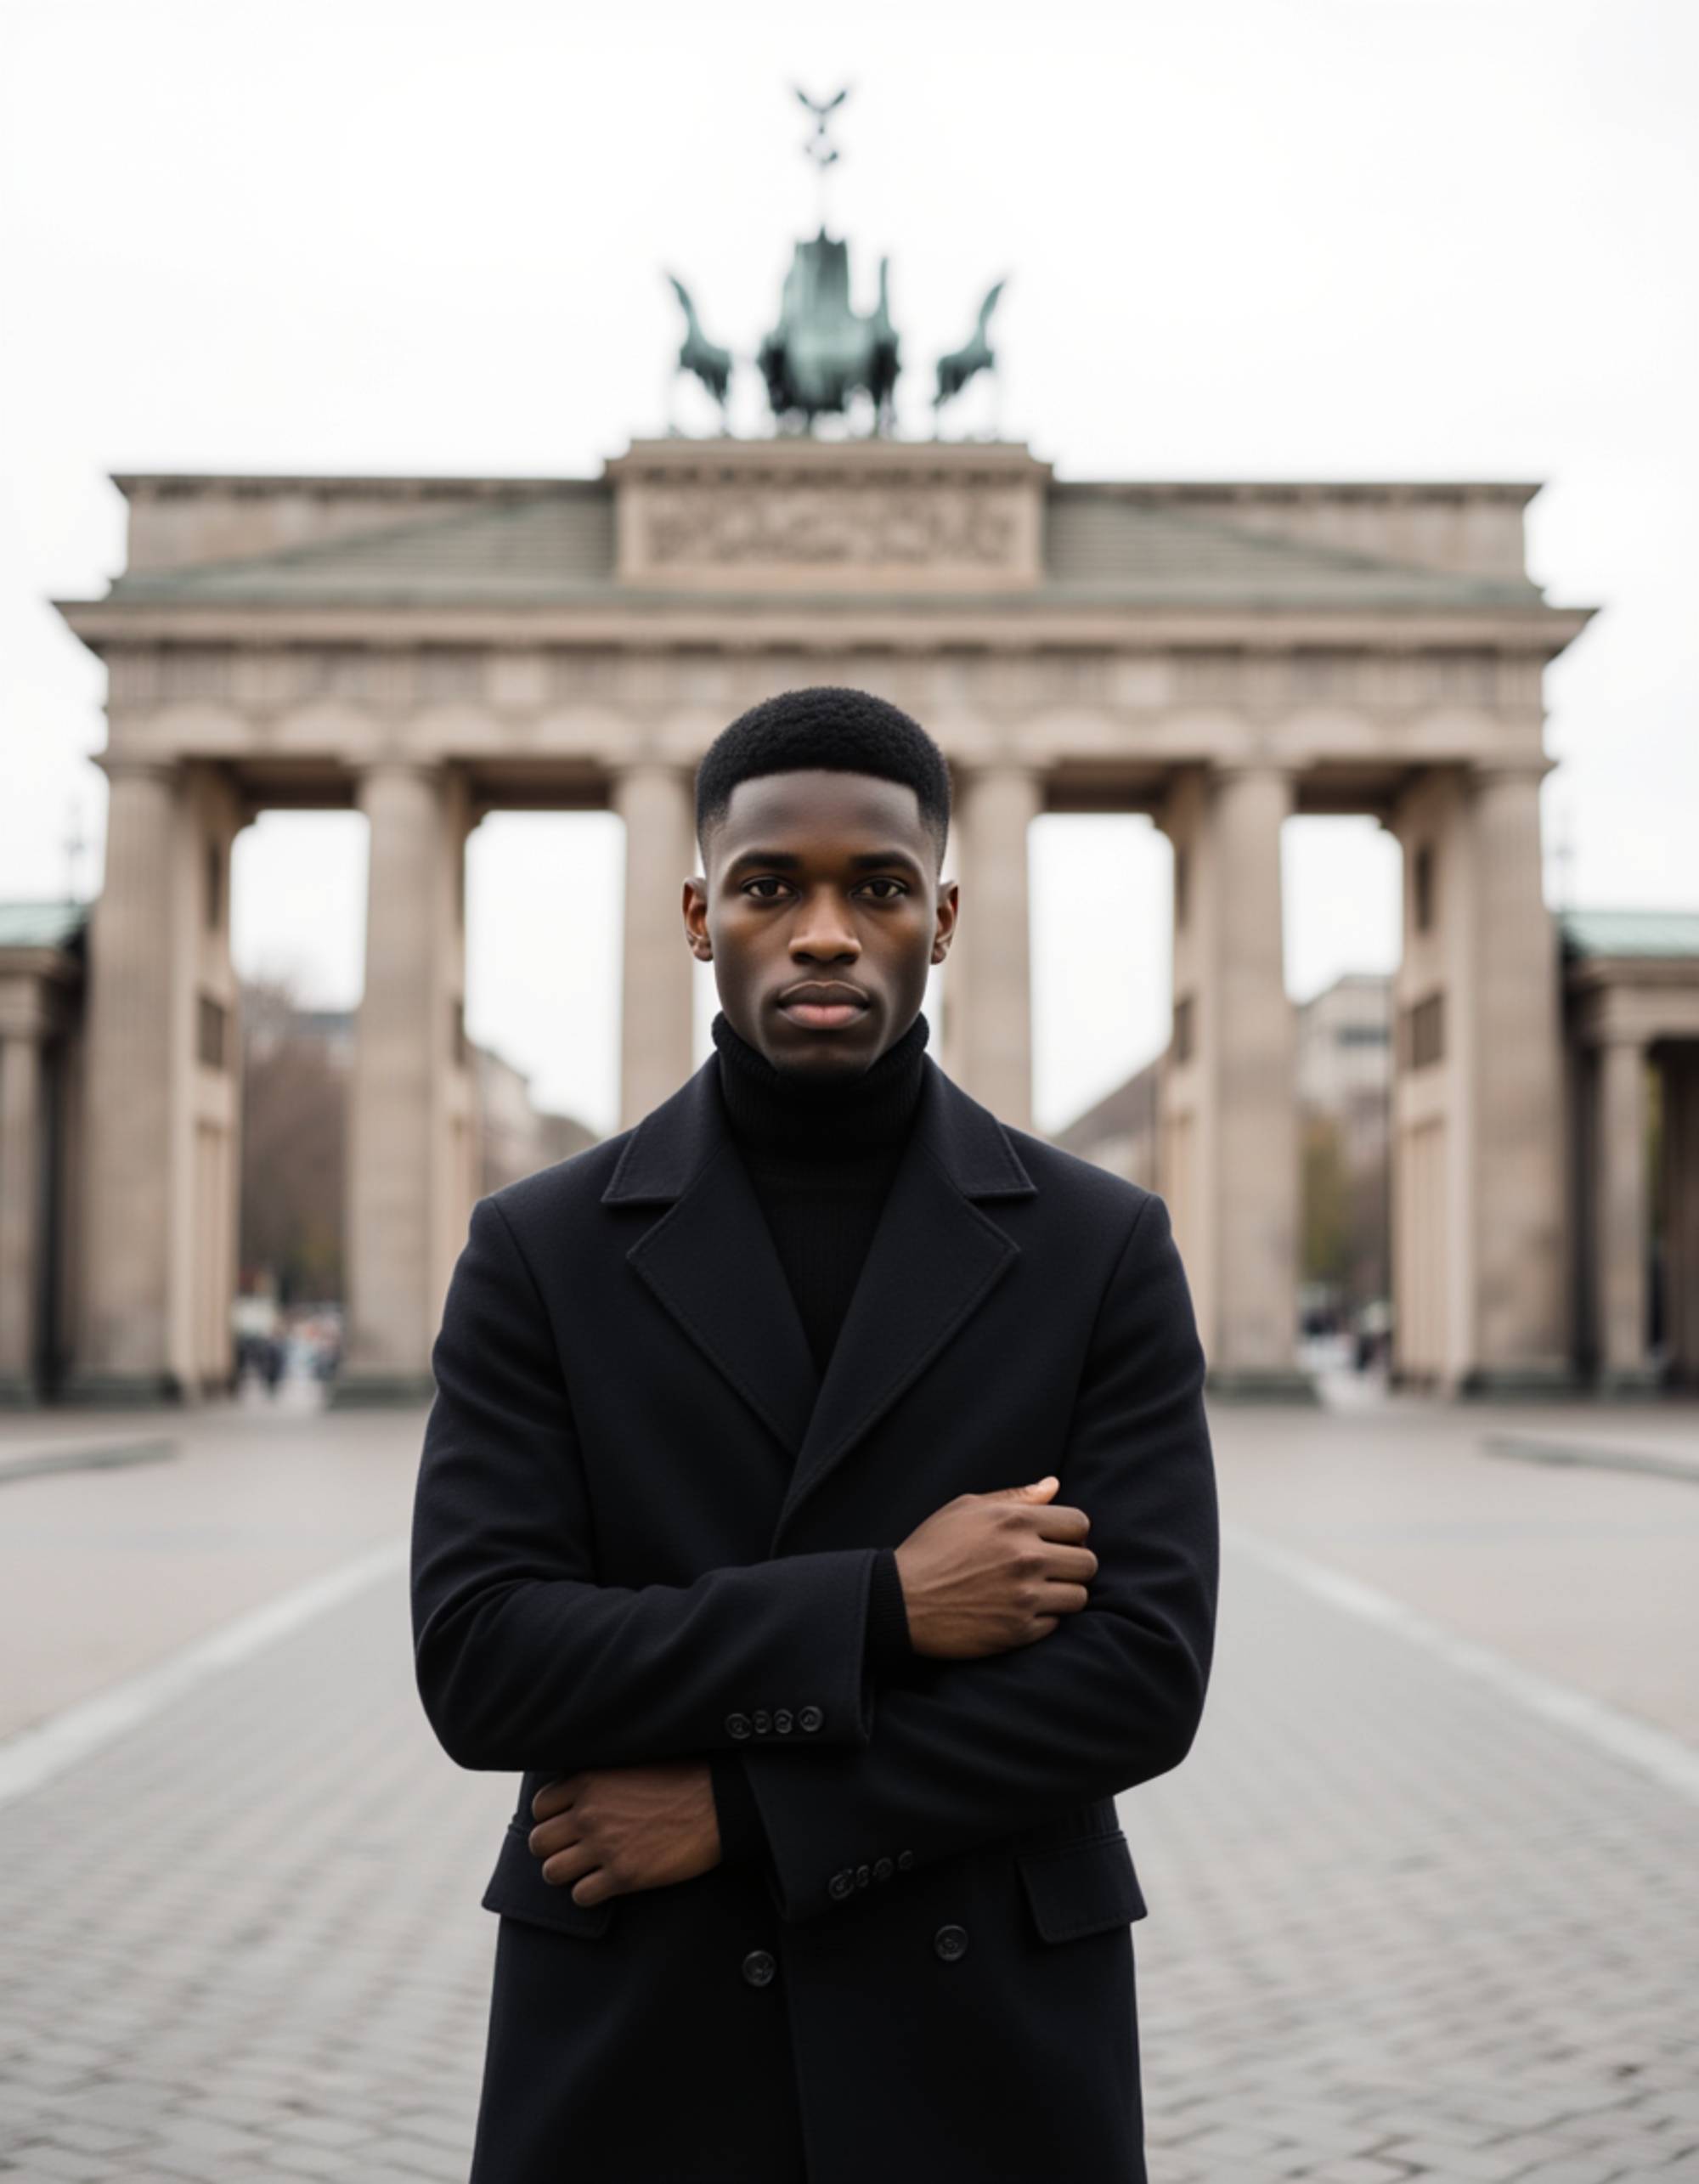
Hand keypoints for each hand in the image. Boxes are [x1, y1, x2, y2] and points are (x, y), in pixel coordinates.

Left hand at [528, 1759, 720, 1905]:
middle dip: (554, 1848)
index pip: (540, 1807)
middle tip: (574, 1849)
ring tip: (587, 1868)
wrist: (716, 1803)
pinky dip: (589, 1893)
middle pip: (540, 1842)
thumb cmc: (678, 1778)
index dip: (551, 1817)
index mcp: (588, 1781)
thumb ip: (597, 1777)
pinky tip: (606, 1883)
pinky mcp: (623, 1875)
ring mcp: (604, 1846)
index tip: (566, 1822)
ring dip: (567, 1872)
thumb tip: (573, 1788)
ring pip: (553, 1872)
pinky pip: (581, 1896)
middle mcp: (589, 1813)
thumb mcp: (630, 1762)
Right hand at [893, 1476, 1096, 1659]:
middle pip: (1088, 1562)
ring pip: (1079, 1596)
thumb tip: (1053, 1485)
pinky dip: (1043, 1618)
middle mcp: (1026, 1558)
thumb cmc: (931, 1548)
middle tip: (1051, 1568)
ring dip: (1063, 1593)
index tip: (1056, 1541)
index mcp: (1014, 1521)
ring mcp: (1024, 1597)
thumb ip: (1015, 1497)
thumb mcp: (965, 1508)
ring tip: (1038, 1590)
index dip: (1071, 1532)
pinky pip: (1057, 1624)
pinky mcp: (1018, 1631)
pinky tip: (1019, 1610)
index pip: (1079, 1524)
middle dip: (1073, 1563)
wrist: (901, 1601)